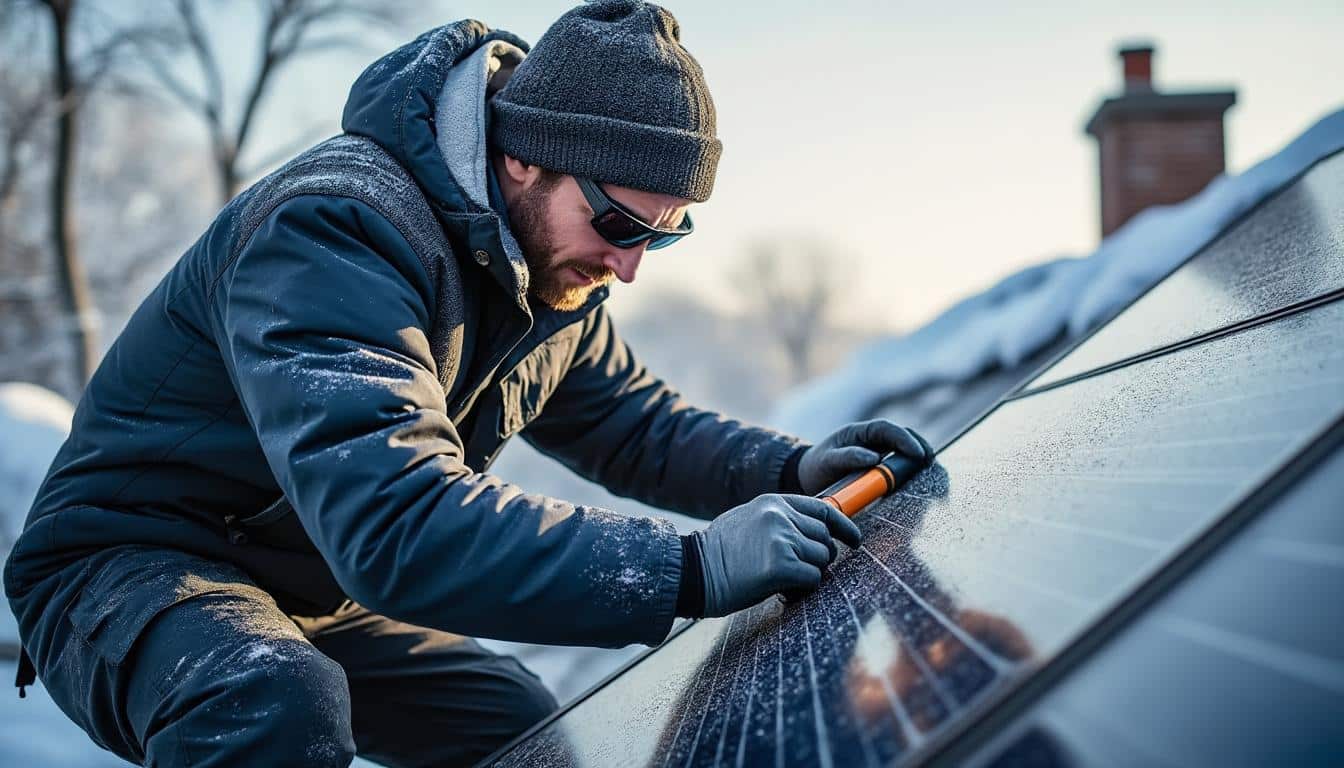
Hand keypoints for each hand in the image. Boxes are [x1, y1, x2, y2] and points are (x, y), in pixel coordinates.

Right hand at [695, 494, 861, 616]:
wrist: (692, 571)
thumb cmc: (719, 554)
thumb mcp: (750, 522)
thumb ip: (780, 521)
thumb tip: (814, 534)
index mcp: (773, 502)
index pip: (823, 509)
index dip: (843, 526)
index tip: (855, 540)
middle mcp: (780, 516)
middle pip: (824, 539)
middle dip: (819, 558)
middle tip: (798, 572)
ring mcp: (781, 538)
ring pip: (821, 560)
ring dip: (809, 574)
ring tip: (783, 580)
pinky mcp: (780, 565)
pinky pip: (812, 579)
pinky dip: (802, 589)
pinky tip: (782, 590)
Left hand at [797, 420, 928, 495]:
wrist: (807, 477)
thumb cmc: (816, 466)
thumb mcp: (827, 460)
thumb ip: (847, 457)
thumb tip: (873, 458)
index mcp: (859, 432)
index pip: (887, 429)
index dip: (904, 439)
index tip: (917, 453)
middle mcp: (872, 440)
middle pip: (902, 436)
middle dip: (919, 446)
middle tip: (931, 460)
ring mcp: (877, 452)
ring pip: (904, 450)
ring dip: (919, 457)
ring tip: (932, 470)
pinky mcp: (879, 468)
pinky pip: (899, 465)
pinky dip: (912, 470)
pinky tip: (922, 480)